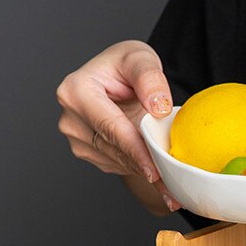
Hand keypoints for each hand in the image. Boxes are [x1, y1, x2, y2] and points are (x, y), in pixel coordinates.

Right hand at [56, 40, 179, 209]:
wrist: (117, 80)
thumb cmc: (126, 67)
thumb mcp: (141, 58)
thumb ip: (150, 78)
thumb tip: (159, 107)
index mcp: (76, 91)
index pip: (112, 127)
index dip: (135, 151)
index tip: (155, 173)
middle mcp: (71, 118)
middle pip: (115, 149)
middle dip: (146, 166)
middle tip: (173, 187)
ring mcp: (77, 138)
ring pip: (118, 161)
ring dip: (146, 170)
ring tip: (170, 180)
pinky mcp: (87, 152)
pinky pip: (117, 165)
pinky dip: (139, 167)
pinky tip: (155, 168)